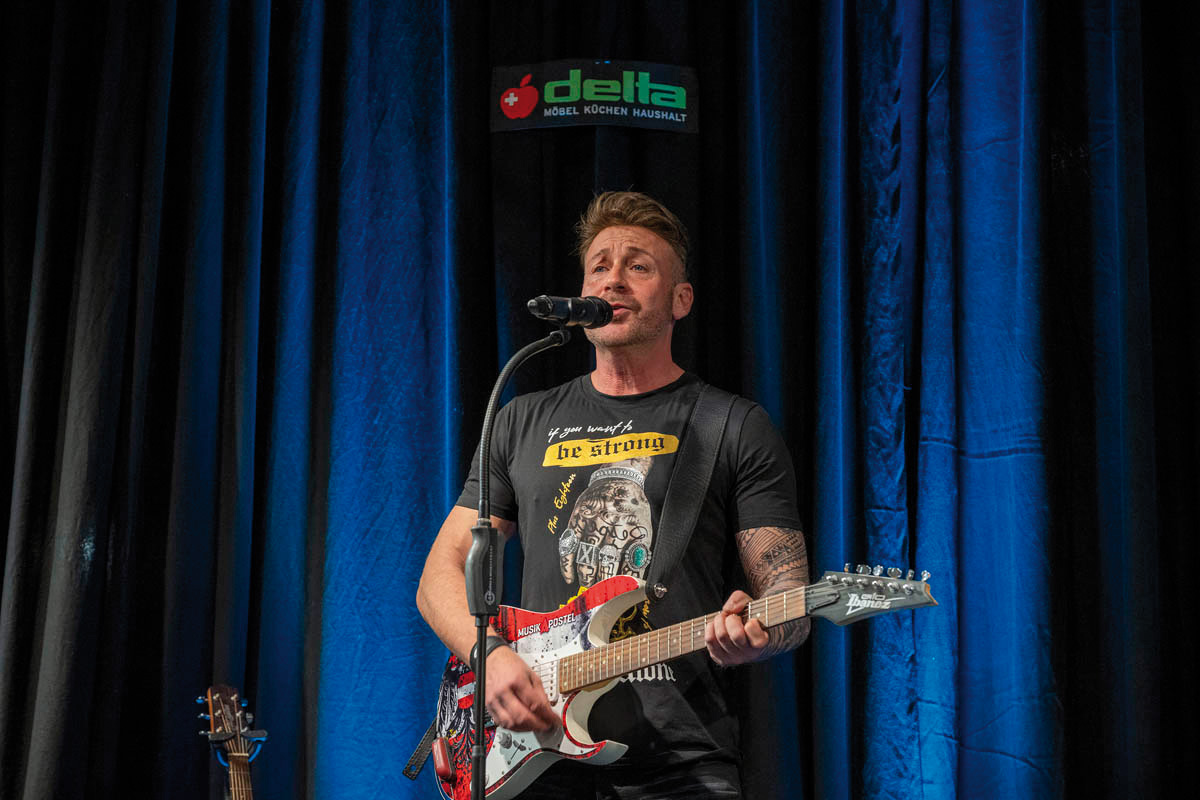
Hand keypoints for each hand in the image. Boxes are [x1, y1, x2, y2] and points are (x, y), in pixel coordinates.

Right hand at [483, 646, 559, 732]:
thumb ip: (540, 692)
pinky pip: (501, 723)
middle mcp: (503, 691)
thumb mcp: (530, 673)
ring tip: (535, 726)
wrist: (490, 658)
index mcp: (516, 680)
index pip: (535, 704)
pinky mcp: (488, 706)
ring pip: (511, 723)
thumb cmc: (509, 664)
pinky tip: (522, 725)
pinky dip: (513, 727)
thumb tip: (547, 710)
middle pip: (523, 716)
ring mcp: (494, 700)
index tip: (554, 720)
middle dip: (538, 725)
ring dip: (526, 728)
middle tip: (547, 726)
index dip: (547, 715)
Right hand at [558, 458, 653, 586]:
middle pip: (604, 567)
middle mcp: (609, 528)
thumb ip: (641, 554)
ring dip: (587, 579)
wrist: (617, 478)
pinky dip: (567, 566)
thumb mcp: (644, 527)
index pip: (625, 568)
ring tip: (590, 588)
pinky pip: (567, 548)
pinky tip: (570, 578)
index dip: (623, 587)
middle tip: (603, 597)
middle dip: (604, 587)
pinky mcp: (576, 521)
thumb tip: (641, 583)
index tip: (621, 598)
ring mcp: (590, 525)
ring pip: (585, 561)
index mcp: (630, 531)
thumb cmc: (633, 507)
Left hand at [704, 590, 768, 665]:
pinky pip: (710, 641)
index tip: (751, 620)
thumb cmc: (750, 618)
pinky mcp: (721, 659)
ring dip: (719, 621)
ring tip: (724, 619)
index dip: (752, 625)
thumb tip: (727, 609)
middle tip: (733, 616)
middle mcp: (749, 654)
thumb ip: (740, 600)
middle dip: (732, 619)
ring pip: (721, 636)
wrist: (747, 636)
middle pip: (736, 635)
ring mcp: (735, 658)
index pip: (758, 639)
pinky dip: (710, 628)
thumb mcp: (750, 604)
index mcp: (762, 642)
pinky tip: (716, 626)